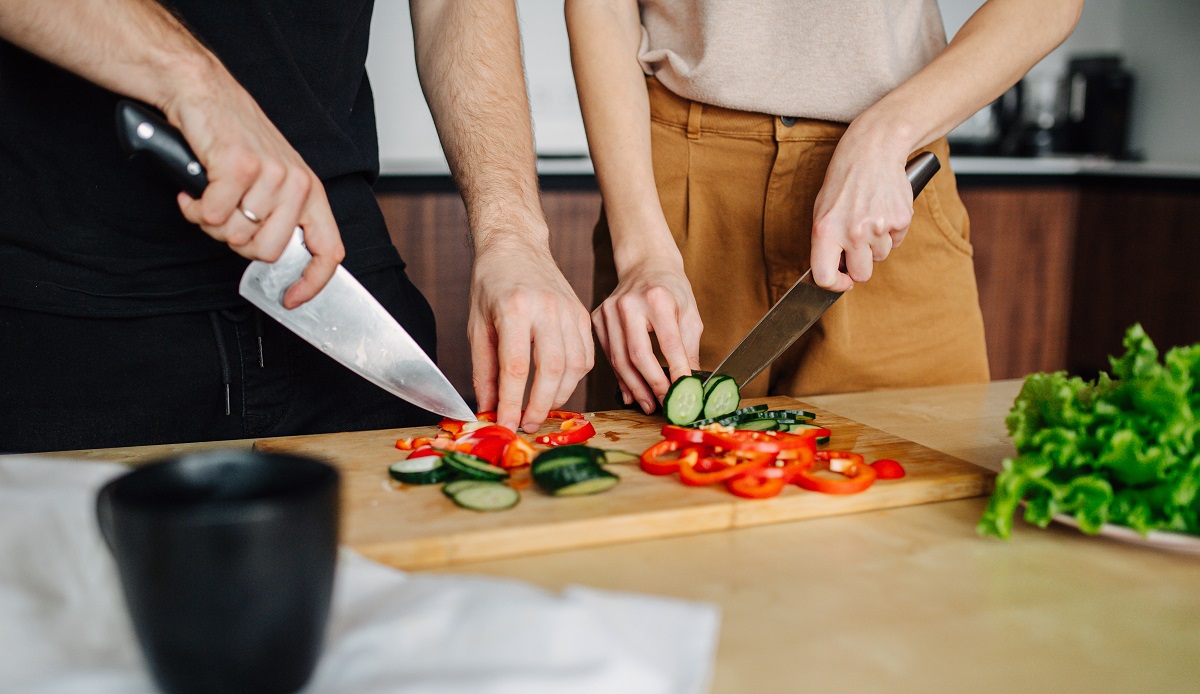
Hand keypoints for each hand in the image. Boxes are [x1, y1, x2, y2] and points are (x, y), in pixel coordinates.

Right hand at [165, 80, 343, 308]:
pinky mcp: (238, 167)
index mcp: (311, 192)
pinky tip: (194, 190)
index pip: (329, 250)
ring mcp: (270, 175)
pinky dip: (194, 208)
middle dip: (238, 244)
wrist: (205, 93)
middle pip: (268, 252)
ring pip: (236, 236)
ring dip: (212, 222)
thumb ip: (282, 217)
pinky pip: (212, 215)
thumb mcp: (274, 180)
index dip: (312, 283)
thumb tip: (278, 263)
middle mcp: (297, 184)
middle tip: (224, 217)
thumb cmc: (236, 140)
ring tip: (210, 196)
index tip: (291, 299)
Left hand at [468, 235, 593, 432]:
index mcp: (514, 308)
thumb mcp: (477, 325)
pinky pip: (586, 356)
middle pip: (552, 369)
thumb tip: (489, 408)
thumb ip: (484, 369)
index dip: (511, 402)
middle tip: (527, 425)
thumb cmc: (491, 284)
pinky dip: (574, 378)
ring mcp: (569, 310)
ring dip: (559, 396)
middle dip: (541, 406)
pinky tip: (558, 387)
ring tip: (541, 409)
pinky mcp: (582, 314)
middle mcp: (546, 308)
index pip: (515, 366)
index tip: (506, 424)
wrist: (517, 246)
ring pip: (574, 366)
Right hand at [593, 254, 701, 413]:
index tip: (685, 394)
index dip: (677, 372)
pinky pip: (609, 355)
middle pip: (638, 355)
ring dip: (635, 387)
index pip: (668, 343)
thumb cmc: (671, 290)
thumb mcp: (690, 314)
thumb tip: (692, 385)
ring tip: (648, 404)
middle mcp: (629, 304)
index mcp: (658, 298)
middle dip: (652, 385)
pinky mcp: (597, 319)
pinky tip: (631, 392)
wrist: (645, 265)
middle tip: (663, 405)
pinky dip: (620, 377)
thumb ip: (690, 349)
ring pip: (619, 359)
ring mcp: (609, 311)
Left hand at [810, 128, 914, 291]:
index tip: (842, 282)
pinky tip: (882, 211)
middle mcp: (852, 232)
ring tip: (869, 217)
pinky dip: (891, 231)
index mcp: (825, 230)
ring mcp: (878, 226)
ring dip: (876, 244)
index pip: (825, 277)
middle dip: (861, 265)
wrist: (872, 150)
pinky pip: (897, 241)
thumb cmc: (843, 181)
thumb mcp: (822, 210)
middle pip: (862, 274)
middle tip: (858, 246)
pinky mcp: (900, 219)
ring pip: (881, 257)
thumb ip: (826, 242)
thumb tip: (835, 271)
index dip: (834, 285)